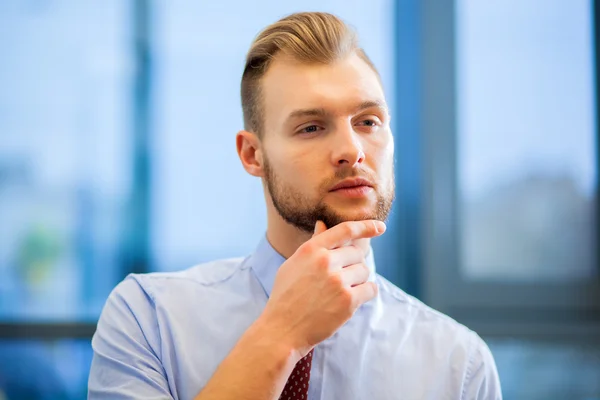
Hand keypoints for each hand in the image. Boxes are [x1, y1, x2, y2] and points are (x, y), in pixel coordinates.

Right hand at [258, 219, 385, 357]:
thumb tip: (322, 223)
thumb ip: (313, 244)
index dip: (366, 226)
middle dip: (353, 263)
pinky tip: (353, 299)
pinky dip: (366, 293)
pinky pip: (370, 289)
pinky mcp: (348, 301)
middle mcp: (325, 262)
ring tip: (342, 291)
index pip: (345, 230)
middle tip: (341, 278)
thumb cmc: (286, 296)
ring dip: (359, 279)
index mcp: (311, 250)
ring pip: (365, 271)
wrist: (282, 329)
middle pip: (357, 253)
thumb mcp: (293, 264)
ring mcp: (338, 281)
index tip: (380, 227)